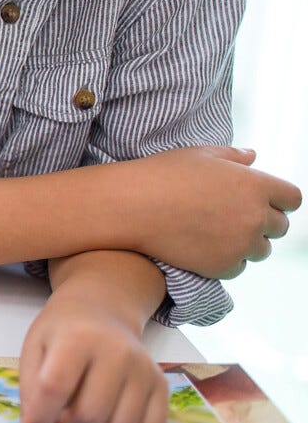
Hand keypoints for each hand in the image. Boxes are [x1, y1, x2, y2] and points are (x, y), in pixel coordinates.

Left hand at [17, 294, 168, 422]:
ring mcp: (144, 369)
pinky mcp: (162, 386)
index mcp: (77, 338)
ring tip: (79, 420)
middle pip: (90, 416)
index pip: (54, 388)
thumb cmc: (61, 335)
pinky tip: (107, 421)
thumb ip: (31, 393)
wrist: (101, 312)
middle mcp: (117, 352)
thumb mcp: (34, 351)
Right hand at [125, 146, 299, 276]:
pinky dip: (226, 260)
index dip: (278, 200)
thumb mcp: (200, 155)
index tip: (261, 202)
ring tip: (216, 232)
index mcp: (255, 185)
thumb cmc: (162, 175)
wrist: (130, 207)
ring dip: (246, 243)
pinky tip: (203, 246)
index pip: (292, 199)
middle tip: (231, 217)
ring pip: (260, 249)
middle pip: (280, 226)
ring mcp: (240, 244)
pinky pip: (238, 267)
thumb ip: (233, 156)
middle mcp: (254, 216)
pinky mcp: (222, 266)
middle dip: (261, 222)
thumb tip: (253, 157)